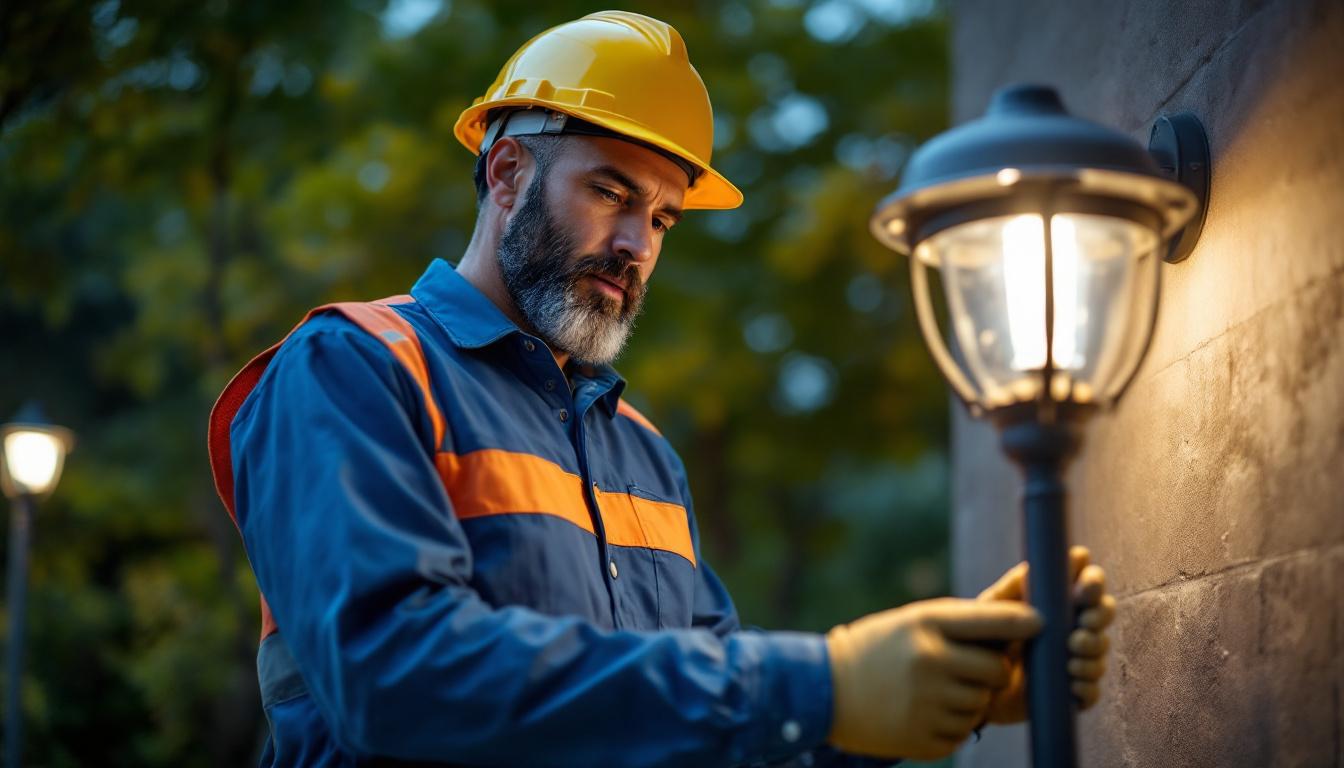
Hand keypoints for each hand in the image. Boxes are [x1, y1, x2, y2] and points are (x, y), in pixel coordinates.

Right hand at [825, 597, 1040, 759]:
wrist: (826, 688)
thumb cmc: (879, 647)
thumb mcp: (913, 621)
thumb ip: (962, 623)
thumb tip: (1027, 625)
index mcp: (926, 625)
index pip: (993, 621)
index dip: (1024, 622)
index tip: (1042, 623)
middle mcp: (929, 663)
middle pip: (998, 672)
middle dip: (992, 672)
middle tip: (968, 670)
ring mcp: (925, 704)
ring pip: (981, 704)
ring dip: (970, 699)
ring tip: (933, 691)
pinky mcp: (922, 739)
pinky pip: (963, 733)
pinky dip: (952, 725)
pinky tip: (923, 712)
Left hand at [976, 546, 1116, 723]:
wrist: (973, 685)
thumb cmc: (984, 638)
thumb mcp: (992, 609)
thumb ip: (1012, 587)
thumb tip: (1033, 568)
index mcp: (1058, 602)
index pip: (1087, 584)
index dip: (1093, 580)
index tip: (1086, 586)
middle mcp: (1073, 627)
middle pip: (1104, 612)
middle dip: (1100, 614)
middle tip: (1084, 621)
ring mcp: (1075, 660)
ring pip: (1100, 650)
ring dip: (1093, 648)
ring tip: (1072, 650)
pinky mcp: (1070, 693)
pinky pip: (1092, 691)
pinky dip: (1087, 685)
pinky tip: (1073, 682)